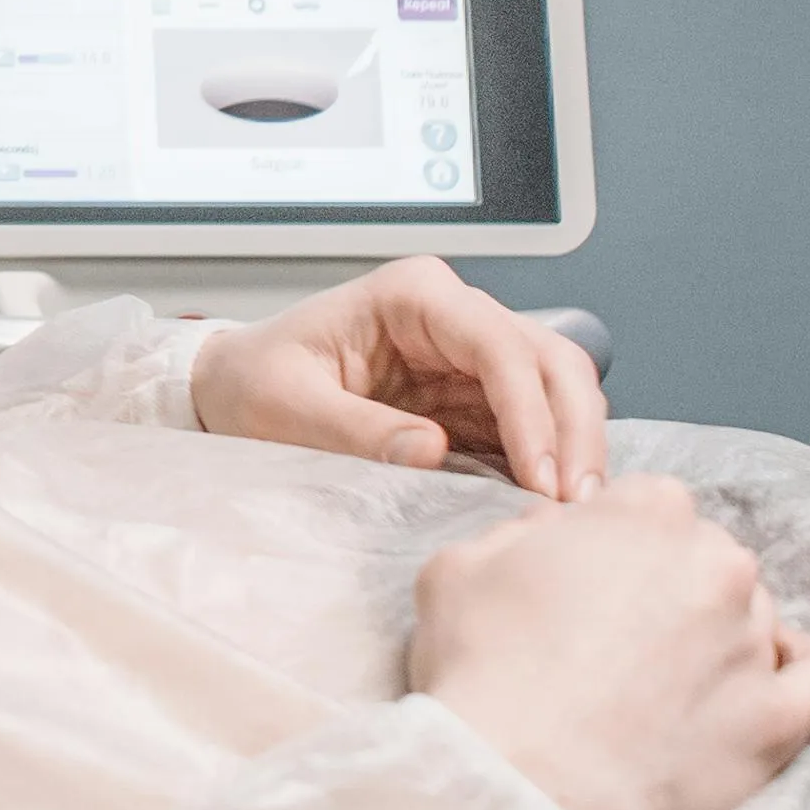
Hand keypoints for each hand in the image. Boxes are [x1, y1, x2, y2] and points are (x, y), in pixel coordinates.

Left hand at [192, 259, 609, 501]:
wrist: (234, 389)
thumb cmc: (252, 383)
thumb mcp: (284, 406)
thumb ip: (355, 428)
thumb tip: (433, 452)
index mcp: (411, 296)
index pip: (498, 343)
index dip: (531, 410)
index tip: (540, 476)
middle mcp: (452, 316)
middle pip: (551, 359)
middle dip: (574, 429)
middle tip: (576, 502)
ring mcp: (468, 357)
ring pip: (557, 389)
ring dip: (573, 448)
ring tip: (572, 512)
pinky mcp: (472, 399)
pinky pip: (533, 425)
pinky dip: (550, 461)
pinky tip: (551, 505)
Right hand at [415, 475, 809, 809]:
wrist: (513, 781)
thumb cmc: (481, 670)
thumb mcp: (460, 564)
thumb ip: (522, 532)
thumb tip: (554, 538)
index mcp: (647, 510)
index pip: (652, 506)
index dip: (615, 546)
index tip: (588, 585)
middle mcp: (716, 562)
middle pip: (709, 558)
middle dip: (670, 589)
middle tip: (619, 641)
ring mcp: (753, 641)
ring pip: (758, 617)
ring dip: (721, 637)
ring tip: (667, 685)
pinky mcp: (777, 718)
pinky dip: (797, 673)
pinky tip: (760, 686)